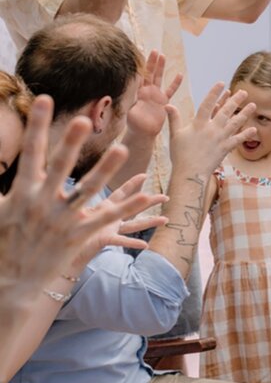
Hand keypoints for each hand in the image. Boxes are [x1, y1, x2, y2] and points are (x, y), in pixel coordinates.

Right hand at [0, 96, 160, 294]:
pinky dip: (126, 206)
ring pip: (88, 190)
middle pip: (60, 167)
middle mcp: (41, 203)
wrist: (10, 283)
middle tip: (84, 120)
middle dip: (71, 143)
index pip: (32, 152)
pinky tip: (144, 193)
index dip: (40, 126)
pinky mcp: (77, 236)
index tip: (46, 99)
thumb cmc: (4, 242)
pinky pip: (106, 217)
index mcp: (22, 193)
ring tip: (122, 149)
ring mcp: (60, 220)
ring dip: (105, 169)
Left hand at [126, 50, 181, 137]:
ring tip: (163, 56)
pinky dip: (175, 83)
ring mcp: (155, 95)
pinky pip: (170, 90)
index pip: (139, 76)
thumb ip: (132, 103)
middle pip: (149, 73)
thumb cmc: (134, 125)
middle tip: (155, 51)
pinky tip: (180, 75)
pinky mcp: (163, 101)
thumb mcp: (131, 113)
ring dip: (161, 67)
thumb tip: (132, 96)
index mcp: (137, 93)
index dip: (140, 66)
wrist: (142, 133)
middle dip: (152, 62)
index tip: (141, 54)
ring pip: (158, 78)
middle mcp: (146, 92)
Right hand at [167, 83, 255, 178]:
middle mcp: (211, 129)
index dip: (214, 93)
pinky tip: (253, 129)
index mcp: (199, 124)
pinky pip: (238, 140)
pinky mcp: (225, 148)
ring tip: (253, 105)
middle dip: (235, 100)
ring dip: (244, 113)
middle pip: (226, 111)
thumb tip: (167, 105)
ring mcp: (220, 138)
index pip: (207, 104)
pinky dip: (246, 134)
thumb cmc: (180, 155)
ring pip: (235, 123)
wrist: (190, 173)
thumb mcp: (175, 135)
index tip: (222, 83)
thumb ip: (174, 119)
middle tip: (243, 92)